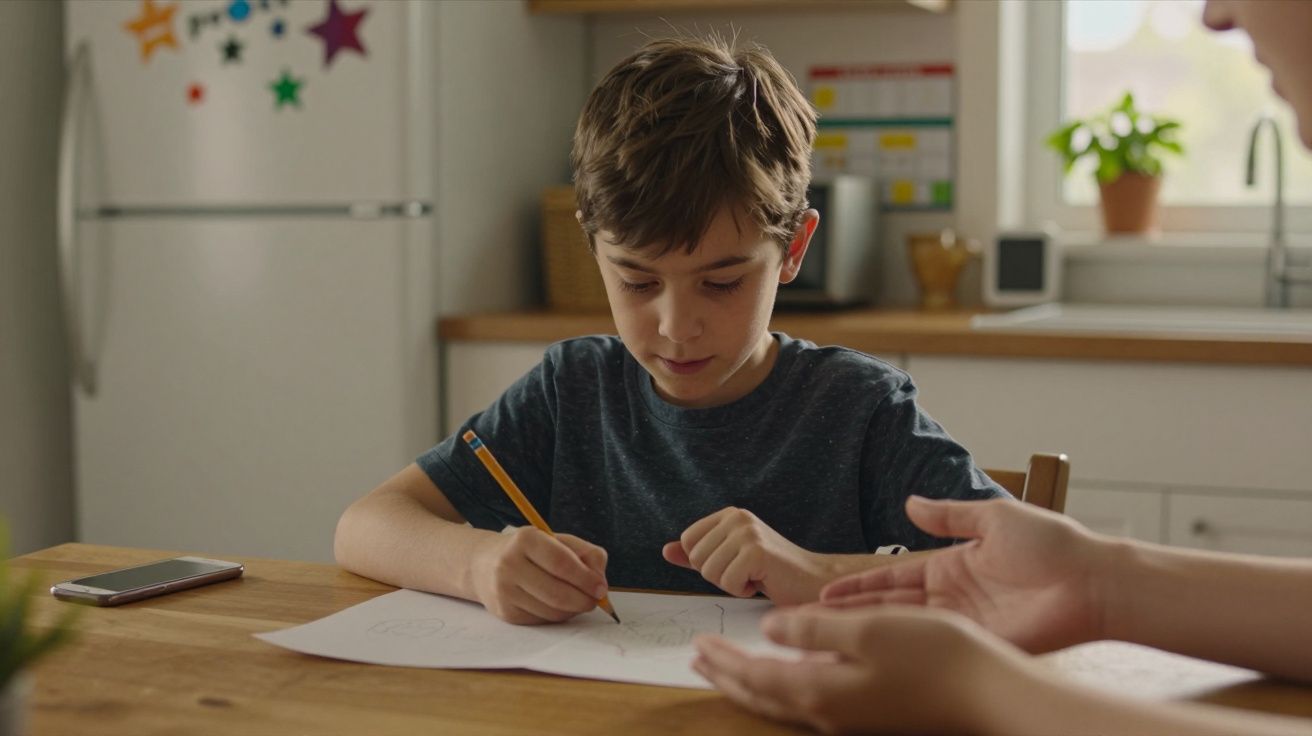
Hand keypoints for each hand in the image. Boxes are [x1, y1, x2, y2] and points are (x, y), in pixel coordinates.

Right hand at [471, 527, 608, 624]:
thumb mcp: (557, 540)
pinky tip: (559, 605)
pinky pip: (542, 620)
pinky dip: (558, 616)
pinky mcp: (505, 612)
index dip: (586, 578)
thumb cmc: (531, 552)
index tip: (601, 588)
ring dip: (573, 610)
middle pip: (557, 592)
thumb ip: (586, 553)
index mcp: (525, 540)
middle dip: (584, 600)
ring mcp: (505, 591)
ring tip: (579, 601)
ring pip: (552, 611)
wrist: (485, 565)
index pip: (562, 563)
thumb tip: (600, 580)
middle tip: (596, 600)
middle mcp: (510, 564)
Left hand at [663, 507, 827, 604]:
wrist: (813, 580)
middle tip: (748, 573)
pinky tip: (763, 581)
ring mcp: (747, 531)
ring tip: (756, 576)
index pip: (688, 542)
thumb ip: (698, 555)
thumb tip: (666, 551)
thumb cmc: (772, 573)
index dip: (706, 563)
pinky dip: (744, 591)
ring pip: (709, 572)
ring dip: (731, 584)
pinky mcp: (757, 551)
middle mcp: (737, 516)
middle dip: (719, 576)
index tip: (735, 564)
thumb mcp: (729, 559)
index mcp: (729, 514)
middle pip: (697, 559)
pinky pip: (728, 582)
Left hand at [693, 606, 1032, 735]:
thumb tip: (769, 630)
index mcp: (820, 692)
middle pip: (762, 697)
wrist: (993, 695)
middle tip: (698, 661)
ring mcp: (851, 718)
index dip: (723, 659)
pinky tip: (792, 673)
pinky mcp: (871, 714)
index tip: (696, 643)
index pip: (754, 677)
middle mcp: (829, 714)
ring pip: (784, 702)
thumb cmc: (936, 656)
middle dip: (727, 677)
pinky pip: (810, 702)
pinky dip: (785, 686)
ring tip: (730, 669)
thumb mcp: (867, 629)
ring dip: (752, 684)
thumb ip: (811, 629)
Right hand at [821, 496, 1106, 652]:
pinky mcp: (978, 643)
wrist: (1092, 581)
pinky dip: (900, 650)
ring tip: (824, 642)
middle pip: (889, 607)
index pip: (893, 577)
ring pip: (903, 629)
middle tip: (806, 623)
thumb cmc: (1052, 544)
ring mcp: (963, 623)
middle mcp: (951, 597)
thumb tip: (910, 502)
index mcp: (953, 565)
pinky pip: (931, 645)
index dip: (858, 586)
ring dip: (866, 633)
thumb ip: (949, 514)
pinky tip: (869, 655)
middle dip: (850, 614)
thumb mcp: (994, 518)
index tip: (823, 593)